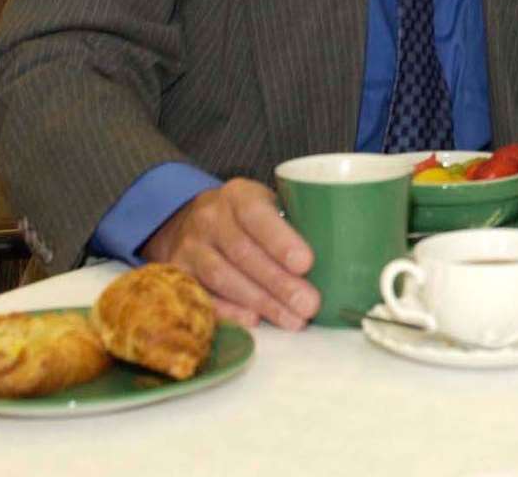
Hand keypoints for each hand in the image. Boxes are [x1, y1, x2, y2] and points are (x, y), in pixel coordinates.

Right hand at [140, 178, 317, 329]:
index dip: (281, 240)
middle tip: (309, 304)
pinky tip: (254, 321)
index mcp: (238, 195)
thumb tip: (339, 256)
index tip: (306, 263)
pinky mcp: (177, 273)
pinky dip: (229, 311)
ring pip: (223, 276)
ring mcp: (189, 246)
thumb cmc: (248, 219)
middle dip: (279, 282)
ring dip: (260, 302)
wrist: (190, 222)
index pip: (257, 215)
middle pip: (243, 252)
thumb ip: (293, 222)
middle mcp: (209, 218)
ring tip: (293, 319)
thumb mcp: (268, 206)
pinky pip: (202, 295)